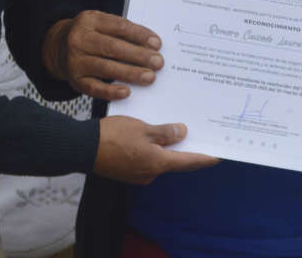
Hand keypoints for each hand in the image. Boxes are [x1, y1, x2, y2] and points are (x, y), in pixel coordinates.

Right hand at [43, 11, 163, 100]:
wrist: (58, 47)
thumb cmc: (89, 34)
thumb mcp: (101, 23)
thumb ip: (122, 30)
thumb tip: (151, 43)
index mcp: (90, 20)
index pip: (119, 27)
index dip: (139, 35)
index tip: (157, 44)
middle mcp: (79, 40)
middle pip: (113, 48)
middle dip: (138, 55)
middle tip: (158, 62)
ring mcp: (75, 61)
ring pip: (106, 68)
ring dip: (130, 73)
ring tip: (149, 77)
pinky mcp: (75, 80)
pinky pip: (94, 88)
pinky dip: (111, 91)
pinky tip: (126, 92)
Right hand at [95, 117, 218, 183]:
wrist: (81, 148)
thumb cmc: (112, 136)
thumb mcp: (142, 128)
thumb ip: (164, 132)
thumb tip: (182, 132)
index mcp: (157, 163)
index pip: (189, 162)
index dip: (205, 158)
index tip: (220, 155)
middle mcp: (150, 173)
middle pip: (176, 161)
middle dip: (188, 148)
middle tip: (202, 134)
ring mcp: (138, 174)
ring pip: (160, 158)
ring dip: (170, 146)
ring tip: (180, 128)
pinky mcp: (128, 170)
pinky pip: (148, 158)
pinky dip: (155, 147)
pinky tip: (157, 133)